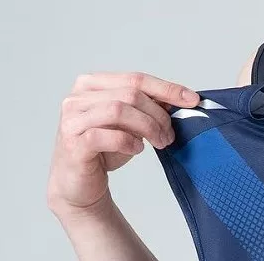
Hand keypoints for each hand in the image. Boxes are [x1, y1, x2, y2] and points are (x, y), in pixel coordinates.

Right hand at [46, 72, 198, 217]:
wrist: (79, 184)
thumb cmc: (104, 149)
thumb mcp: (130, 123)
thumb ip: (147, 106)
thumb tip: (180, 98)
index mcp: (91, 84)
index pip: (136, 78)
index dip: (167, 88)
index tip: (191, 99)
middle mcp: (77, 97)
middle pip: (131, 94)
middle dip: (158, 114)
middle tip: (170, 133)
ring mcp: (72, 119)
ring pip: (119, 110)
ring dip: (147, 127)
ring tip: (159, 142)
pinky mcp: (73, 143)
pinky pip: (107, 135)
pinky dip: (129, 142)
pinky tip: (137, 149)